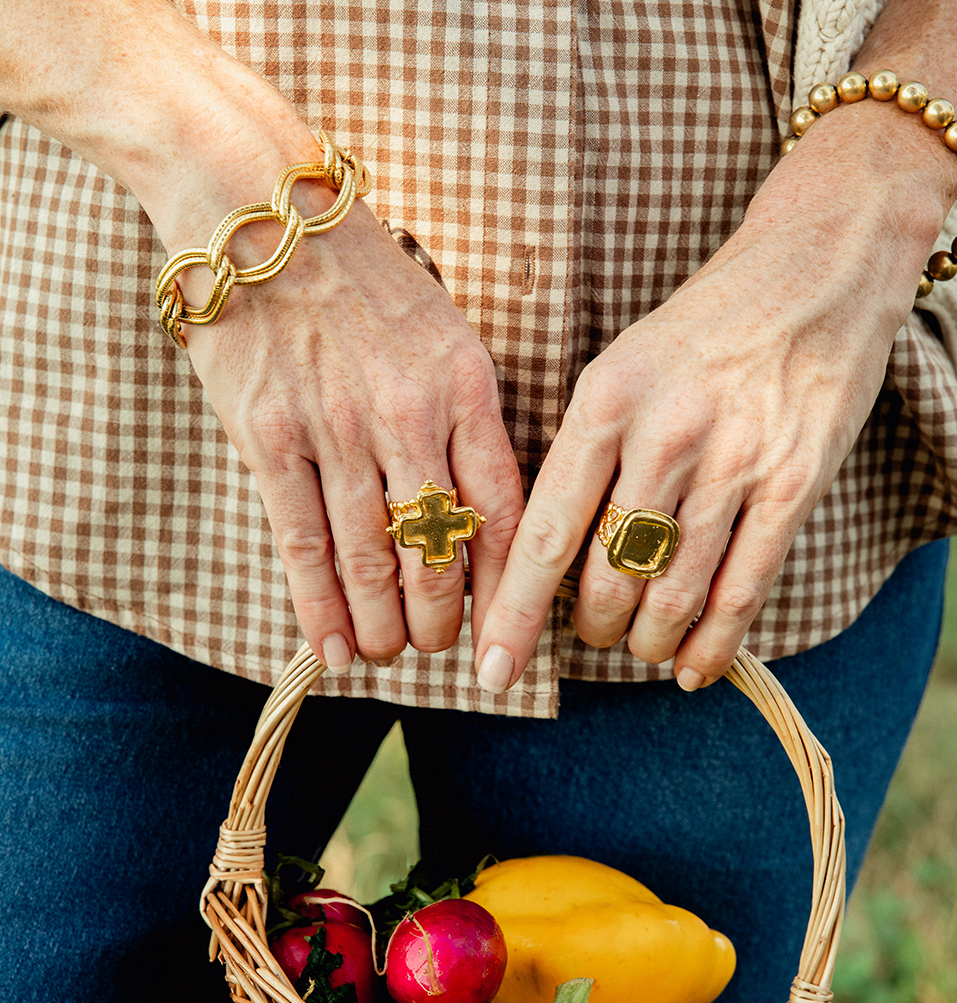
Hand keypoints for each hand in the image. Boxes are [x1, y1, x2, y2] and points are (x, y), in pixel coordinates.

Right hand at [177, 187, 522, 672]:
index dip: (510, 594)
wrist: (260, 208)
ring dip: (385, 627)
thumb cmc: (363, 276)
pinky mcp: (270, 437)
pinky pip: (302, 546)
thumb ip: (468, 419)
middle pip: (440, 553)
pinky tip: (333, 648)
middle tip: (441, 649)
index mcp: (467, 389)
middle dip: (444, 621)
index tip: (509, 640)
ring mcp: (337, 429)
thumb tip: (484, 511)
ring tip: (389, 654)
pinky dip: (320, 608)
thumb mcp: (446, 333)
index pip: (505, 515)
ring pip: (373, 562)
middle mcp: (410, 416)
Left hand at [473, 104, 956, 693]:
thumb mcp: (622, 366)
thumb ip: (586, 452)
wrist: (821, 266)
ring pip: (671, 596)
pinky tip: (695, 669)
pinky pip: (742, 591)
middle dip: (592, 630)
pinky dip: (713, 644)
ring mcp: (734, 463)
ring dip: (648, 643)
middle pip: (606, 579)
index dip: (515, 613)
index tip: (490, 668)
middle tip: (594, 633)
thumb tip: (552, 553)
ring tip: (642, 648)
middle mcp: (664, 437)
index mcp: (605, 403)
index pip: (545, 534)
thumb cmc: (706, 326)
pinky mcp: (793, 484)